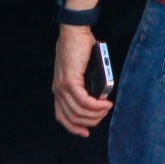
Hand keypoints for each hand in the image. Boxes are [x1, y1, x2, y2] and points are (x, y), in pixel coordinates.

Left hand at [53, 23, 111, 137]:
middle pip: (72, 117)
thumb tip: (98, 97)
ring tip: (107, 108)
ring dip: (96, 113)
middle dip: (90, 121)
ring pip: (79, 111)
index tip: (86, 132)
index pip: (62, 116)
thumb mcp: (81, 70)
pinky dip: (96, 105)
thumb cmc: (79, 47)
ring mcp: (62, 87)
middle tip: (104, 114)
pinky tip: (105, 104)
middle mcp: (57, 91)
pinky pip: (84, 101)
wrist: (74, 32)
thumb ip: (85, 84)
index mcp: (58, 90)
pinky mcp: (70, 81)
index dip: (74, 127)